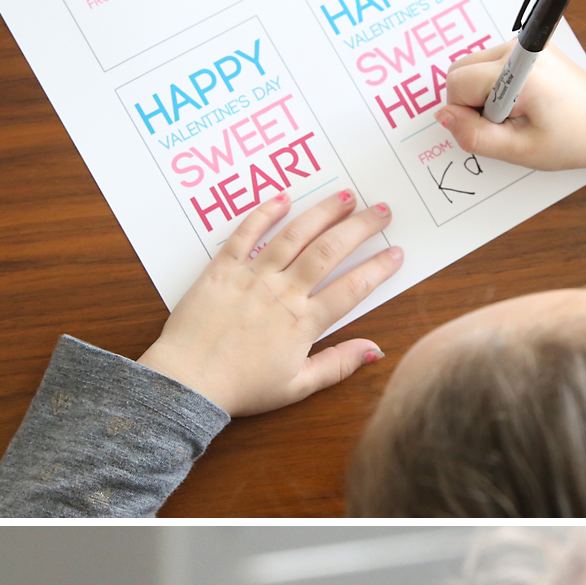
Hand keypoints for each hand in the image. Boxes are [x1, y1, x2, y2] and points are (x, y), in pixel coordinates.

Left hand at [138, 189, 402, 413]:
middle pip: (329, 251)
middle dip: (359, 228)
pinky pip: (246, 232)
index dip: (378, 269)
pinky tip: (284, 198)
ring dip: (322, 212)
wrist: (189, 380)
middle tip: (381, 210)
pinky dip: (265, 212)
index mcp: (303, 324)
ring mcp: (253, 276)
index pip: (351, 289)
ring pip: (294, 235)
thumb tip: (375, 351)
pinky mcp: (224, 267)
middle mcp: (282, 293)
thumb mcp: (296, 387)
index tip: (395, 253)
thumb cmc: (242, 388)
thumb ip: (337, 365)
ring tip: (344, 196)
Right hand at [437, 43, 585, 172]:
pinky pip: (490, 67)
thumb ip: (476, 136)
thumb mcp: (520, 150)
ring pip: (473, 68)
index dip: (465, 114)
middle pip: (460, 70)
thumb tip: (443, 117)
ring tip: (517, 116)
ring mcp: (522, 45)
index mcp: (518, 71)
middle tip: (505, 124)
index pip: (458, 83)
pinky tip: (521, 105)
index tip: (495, 129)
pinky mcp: (527, 49)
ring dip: (484, 97)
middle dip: (470, 102)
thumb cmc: (572, 140)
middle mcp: (517, 48)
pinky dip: (495, 89)